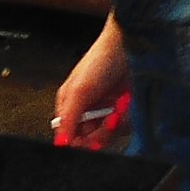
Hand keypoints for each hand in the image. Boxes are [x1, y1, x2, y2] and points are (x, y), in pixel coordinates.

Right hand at [53, 22, 130, 149]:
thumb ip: (69, 118)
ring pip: (107, 136)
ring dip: (114, 124)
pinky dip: (125, 119)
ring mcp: (104, 112)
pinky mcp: (121, 112)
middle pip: (89, 140)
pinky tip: (125, 105)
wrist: (129, 47)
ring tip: (118, 107)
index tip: (89, 141)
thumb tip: (60, 142)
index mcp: (69, 106)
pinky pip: (122, 128)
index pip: (69, 136)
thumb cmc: (100, 60)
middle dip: (100, 132)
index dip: (79, 143)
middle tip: (108, 119)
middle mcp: (86, 111)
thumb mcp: (79, 90)